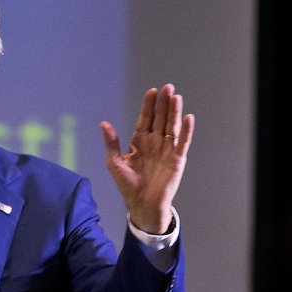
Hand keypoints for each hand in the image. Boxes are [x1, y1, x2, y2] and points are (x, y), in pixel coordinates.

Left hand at [101, 84, 193, 233]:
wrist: (142, 203)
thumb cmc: (128, 185)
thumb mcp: (115, 163)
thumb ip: (111, 143)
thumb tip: (104, 123)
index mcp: (140, 141)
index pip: (145, 119)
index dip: (148, 106)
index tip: (151, 92)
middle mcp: (154, 142)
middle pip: (161, 118)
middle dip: (164, 103)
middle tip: (168, 87)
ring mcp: (167, 150)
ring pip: (172, 127)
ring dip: (175, 112)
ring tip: (176, 98)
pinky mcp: (177, 159)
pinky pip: (183, 142)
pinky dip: (186, 131)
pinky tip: (188, 118)